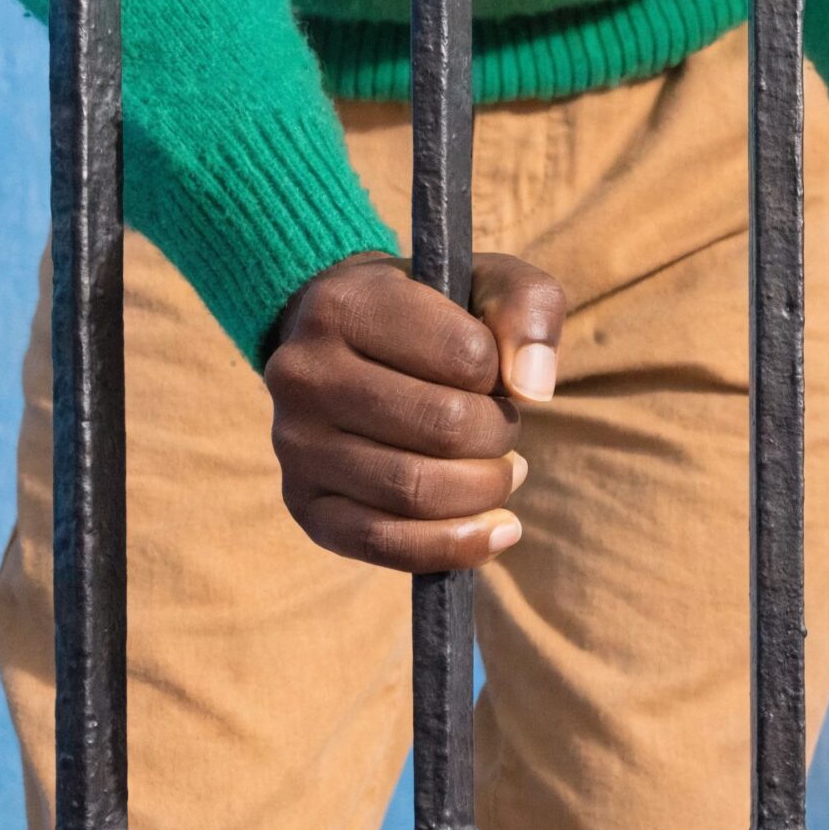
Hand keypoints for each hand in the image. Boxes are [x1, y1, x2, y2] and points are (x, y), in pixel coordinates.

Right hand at [263, 251, 565, 569]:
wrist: (347, 346)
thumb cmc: (431, 316)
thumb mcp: (485, 284)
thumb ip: (526, 310)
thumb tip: (533, 387)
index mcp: (345, 305)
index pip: (466, 356)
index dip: (504, 374)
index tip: (495, 375)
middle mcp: (304, 374)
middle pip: (444, 428)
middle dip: (499, 436)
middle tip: (504, 430)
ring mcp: (295, 445)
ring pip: (417, 491)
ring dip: (486, 489)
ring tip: (501, 471)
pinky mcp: (305, 504)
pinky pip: (385, 543)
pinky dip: (454, 545)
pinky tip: (497, 531)